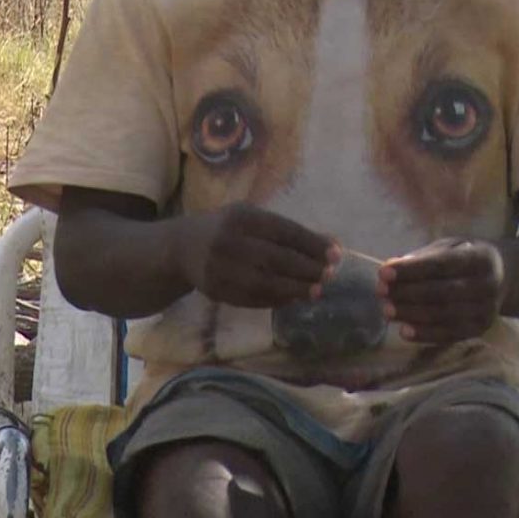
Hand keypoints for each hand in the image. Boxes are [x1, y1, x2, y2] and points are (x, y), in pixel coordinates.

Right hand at [176, 203, 339, 308]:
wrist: (183, 247)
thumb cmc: (228, 228)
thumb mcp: (253, 219)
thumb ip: (288, 231)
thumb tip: (331, 243)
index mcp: (242, 217)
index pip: (284, 231)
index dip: (312, 243)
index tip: (335, 254)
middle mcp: (229, 240)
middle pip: (276, 258)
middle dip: (306, 268)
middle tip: (330, 275)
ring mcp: (220, 268)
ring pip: (264, 282)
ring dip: (295, 288)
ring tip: (316, 290)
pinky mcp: (216, 290)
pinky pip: (251, 298)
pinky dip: (276, 300)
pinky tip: (293, 299)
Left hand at [377, 238, 506, 343]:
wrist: (505, 276)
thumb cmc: (467, 257)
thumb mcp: (450, 247)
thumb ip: (422, 257)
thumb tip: (391, 266)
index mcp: (480, 257)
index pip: (441, 264)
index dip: (411, 269)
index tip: (384, 271)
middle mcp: (487, 285)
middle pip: (441, 292)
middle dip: (407, 292)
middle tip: (381, 291)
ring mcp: (486, 310)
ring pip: (444, 315)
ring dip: (412, 314)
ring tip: (387, 310)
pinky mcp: (481, 329)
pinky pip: (450, 334)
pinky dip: (426, 334)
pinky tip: (404, 331)